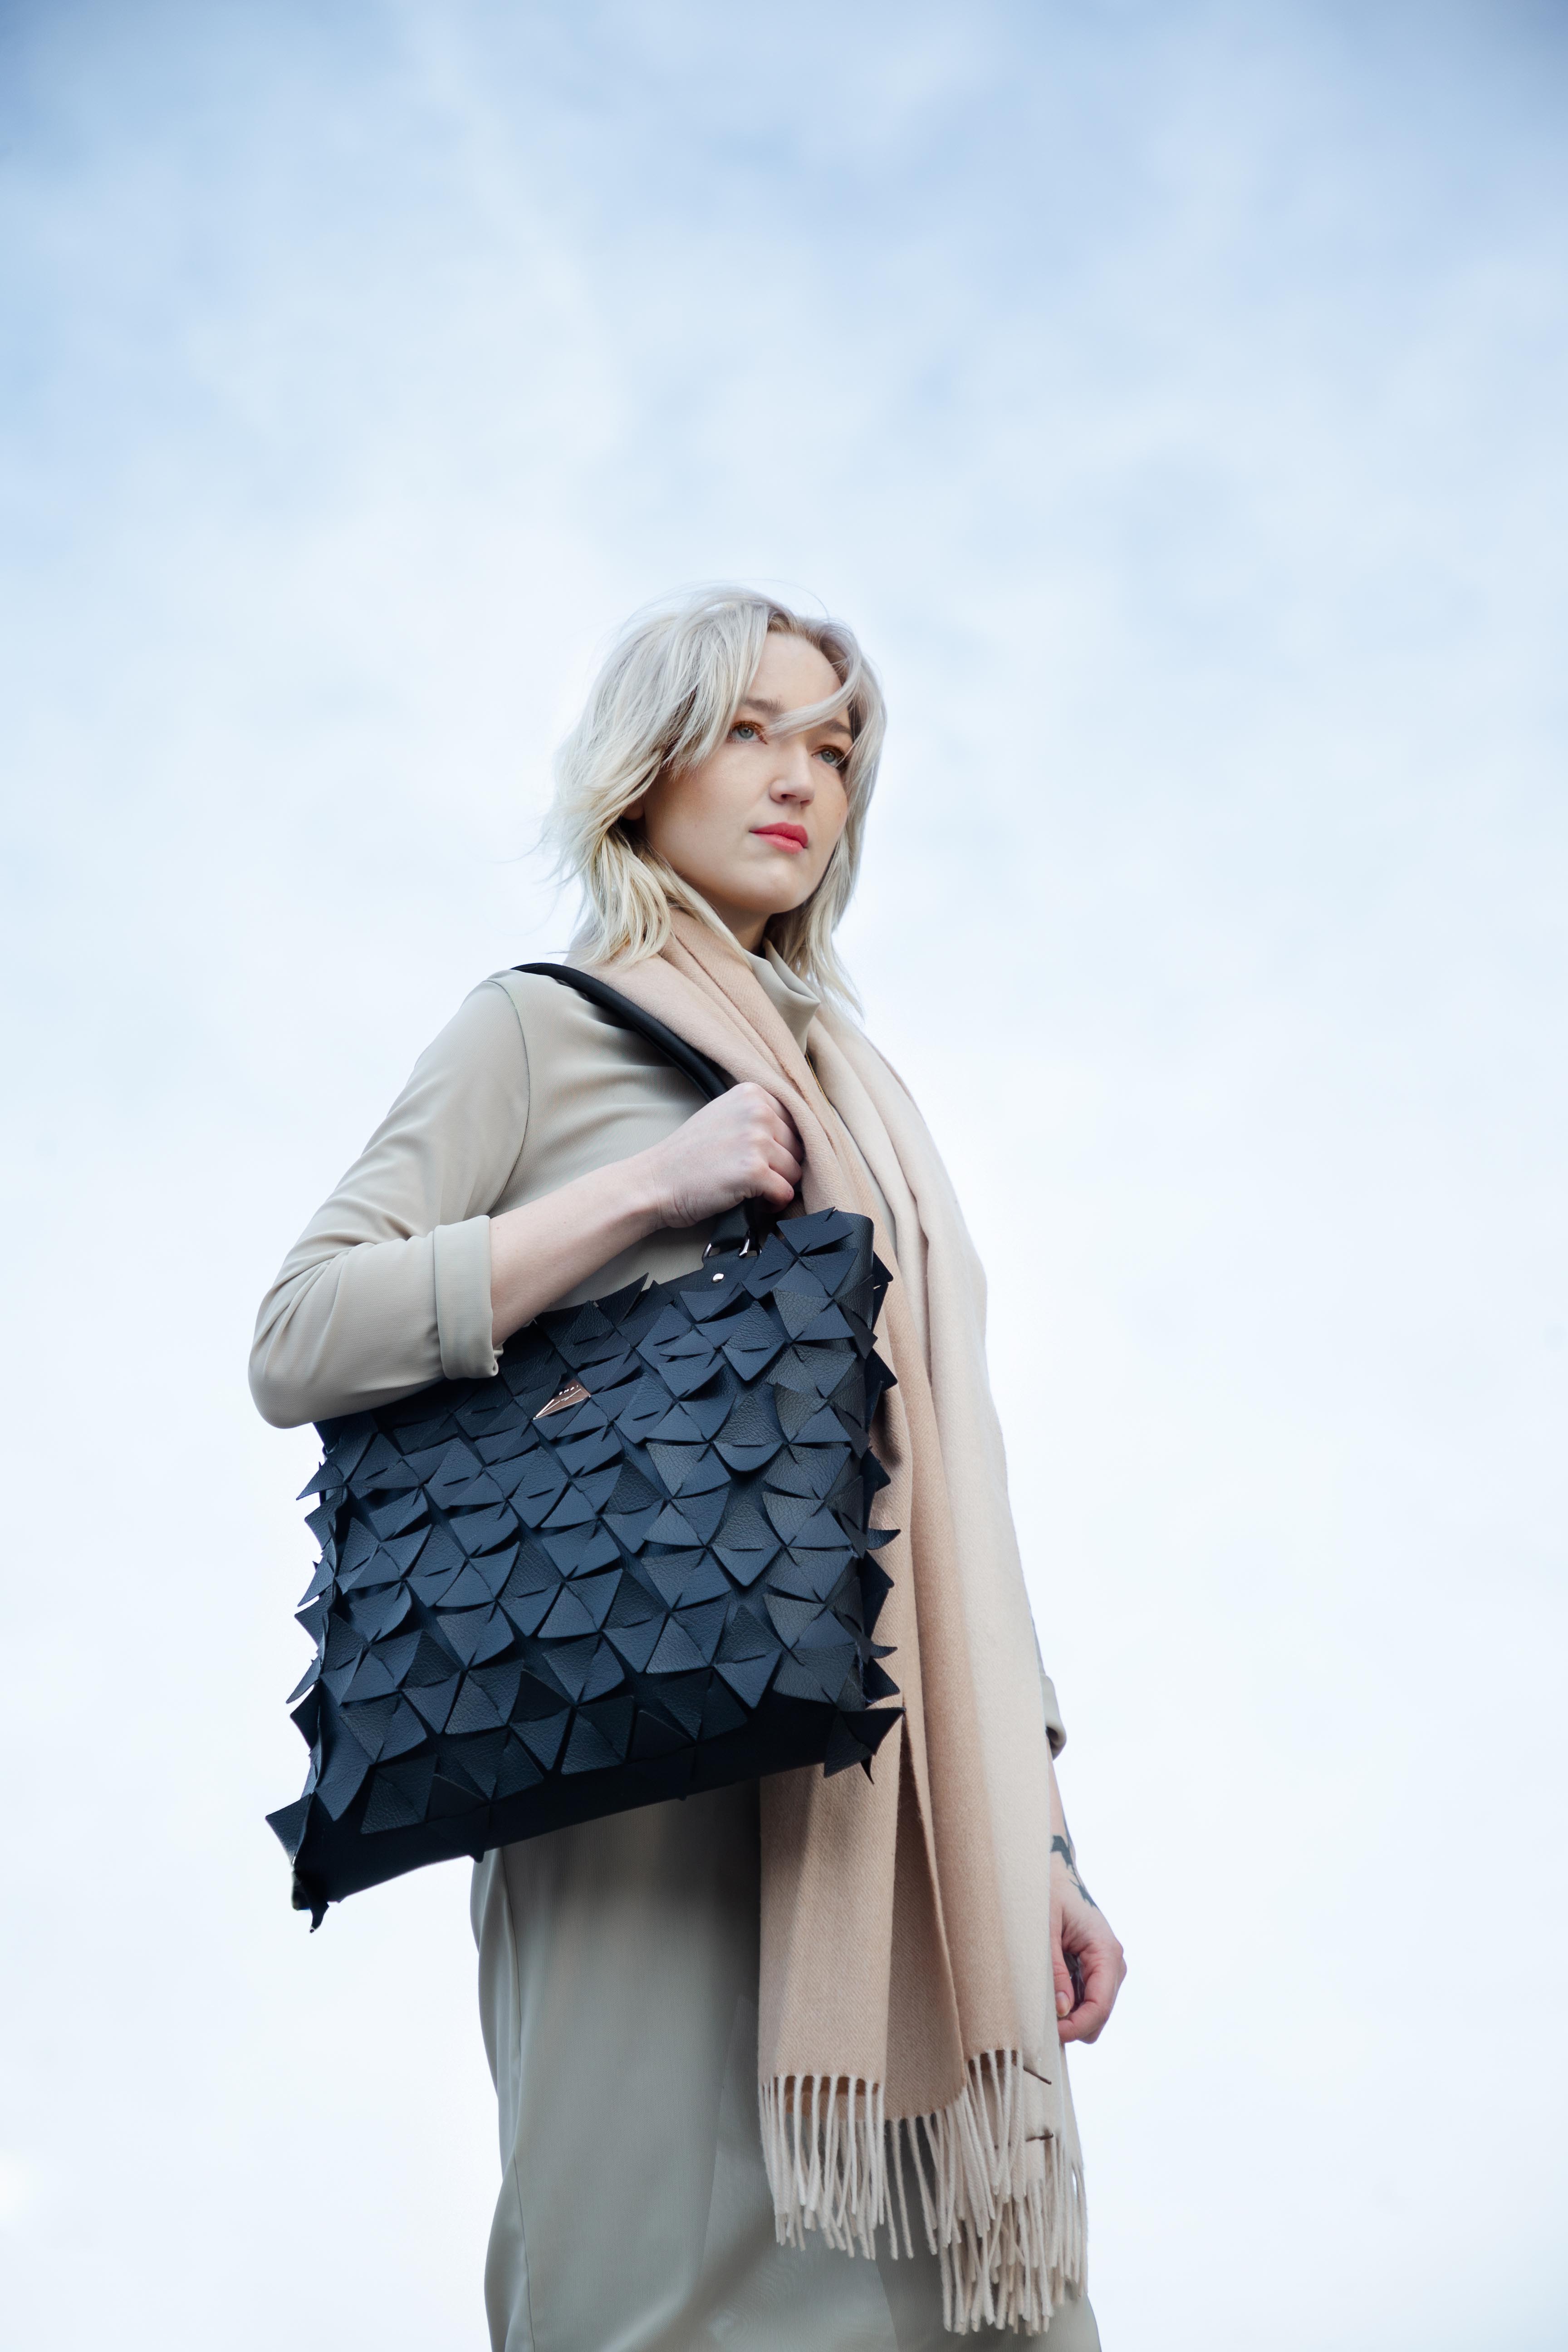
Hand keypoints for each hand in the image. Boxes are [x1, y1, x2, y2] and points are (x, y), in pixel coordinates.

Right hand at [641, 1083, 803, 1226]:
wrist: (656, 1182)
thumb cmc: (688, 1156)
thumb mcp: (724, 1117)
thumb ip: (757, 1116)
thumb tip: (800, 1134)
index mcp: (752, 1093)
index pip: (796, 1122)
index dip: (783, 1146)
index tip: (762, 1157)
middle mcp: (757, 1111)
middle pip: (798, 1148)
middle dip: (781, 1167)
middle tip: (751, 1176)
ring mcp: (756, 1140)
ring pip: (795, 1172)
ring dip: (776, 1186)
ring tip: (749, 1188)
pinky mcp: (755, 1171)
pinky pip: (785, 1193)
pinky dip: (773, 1204)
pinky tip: (753, 1202)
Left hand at [1050, 1836, 1125, 2044]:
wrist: (1056, 1873)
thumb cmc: (1049, 1893)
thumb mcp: (1046, 1930)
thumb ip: (1054, 1970)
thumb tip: (1062, 2010)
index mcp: (1106, 1952)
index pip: (1100, 2006)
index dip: (1077, 2027)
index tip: (1051, 2035)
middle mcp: (1112, 1964)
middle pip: (1098, 2016)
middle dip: (1073, 2025)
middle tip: (1038, 2022)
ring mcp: (1105, 1968)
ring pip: (1092, 2012)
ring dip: (1069, 2016)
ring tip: (1040, 2003)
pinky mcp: (1094, 1969)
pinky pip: (1085, 1999)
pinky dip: (1068, 2004)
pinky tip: (1047, 1993)